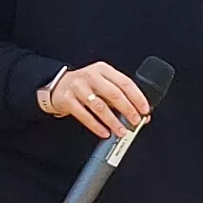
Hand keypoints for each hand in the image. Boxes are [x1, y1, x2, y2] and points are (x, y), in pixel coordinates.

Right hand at [37, 60, 153, 139]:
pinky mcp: (68, 100)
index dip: (137, 97)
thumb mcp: (102, 83)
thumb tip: (139, 113)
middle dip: (128, 110)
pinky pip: (84, 115)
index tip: (145, 109)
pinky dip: (96, 126)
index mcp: (103, 70)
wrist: (57, 85)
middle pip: (114, 94)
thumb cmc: (85, 85)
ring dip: (113, 121)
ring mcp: (78, 87)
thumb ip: (119, 95)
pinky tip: (104, 132)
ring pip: (100, 106)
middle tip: (135, 121)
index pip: (125, 82)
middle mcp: (91, 76)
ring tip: (121, 131)